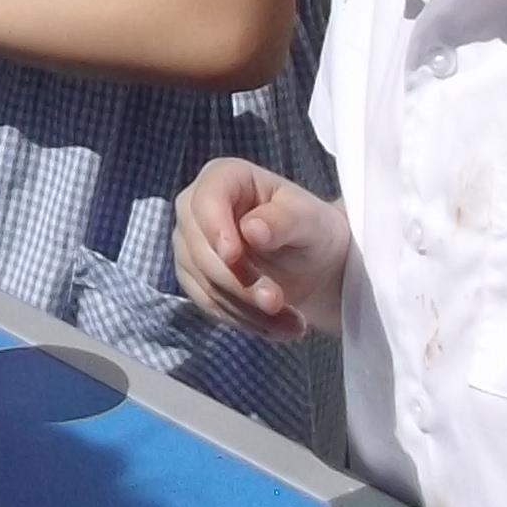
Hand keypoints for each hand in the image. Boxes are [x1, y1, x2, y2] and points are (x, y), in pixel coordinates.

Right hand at [176, 155, 347, 336]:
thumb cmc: (314, 231)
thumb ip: (284, 221)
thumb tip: (251, 229)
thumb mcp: (311, 222)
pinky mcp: (195, 278)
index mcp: (225, 178)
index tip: (233, 256)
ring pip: (205, 282)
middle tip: (277, 302)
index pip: (206, 199)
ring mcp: (190, 245)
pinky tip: (278, 327)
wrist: (316, 267)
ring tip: (293, 322)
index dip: (215, 227)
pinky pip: (209, 304)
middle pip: (200, 247)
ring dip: (247, 308)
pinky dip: (244, 320)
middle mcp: (197, 208)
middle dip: (239, 281)